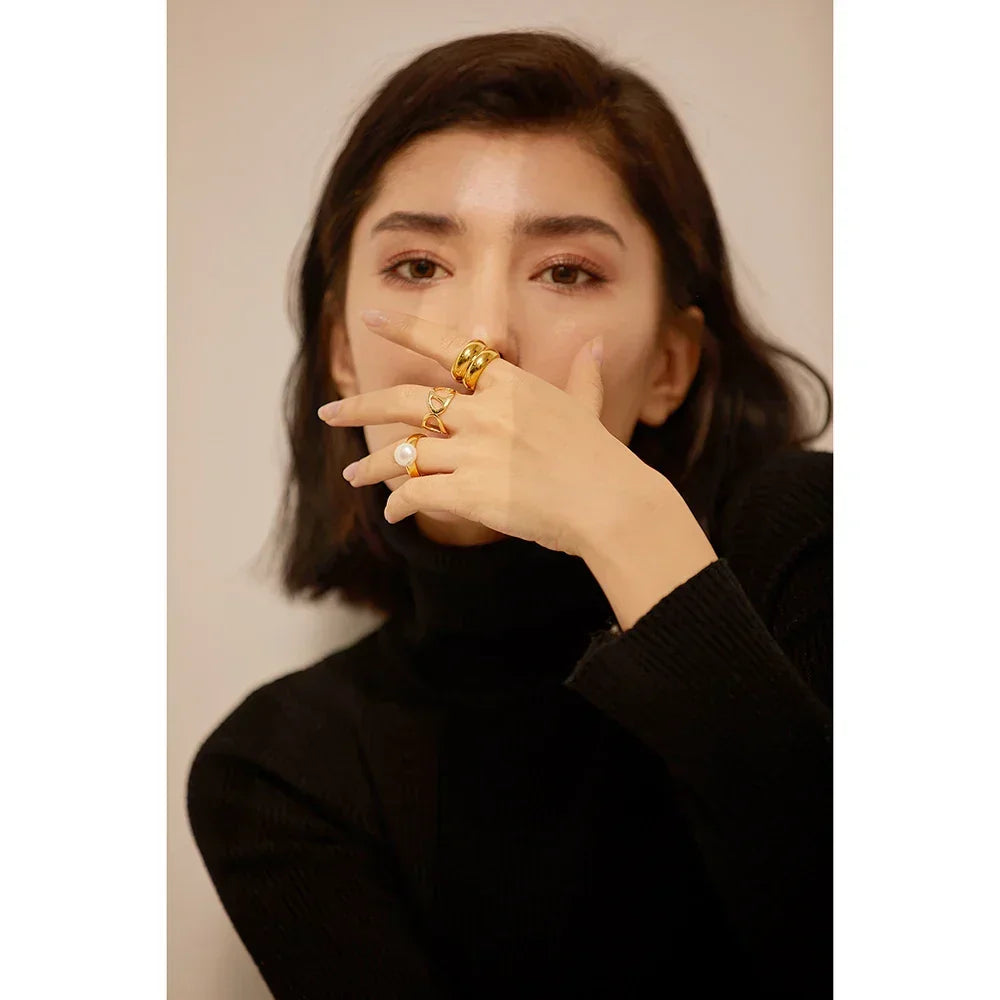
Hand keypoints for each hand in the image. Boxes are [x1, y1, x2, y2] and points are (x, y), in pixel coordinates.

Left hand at [317, 307, 668, 557]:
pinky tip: (392, 516)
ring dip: (372, 467)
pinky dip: (399, 507)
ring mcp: (473, 451)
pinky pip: (416, 497)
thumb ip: (583, 375)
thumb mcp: (588, 408)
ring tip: (352, 478)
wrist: (608, 503)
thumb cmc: (600, 457)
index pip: (445, 345)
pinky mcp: (468, 493)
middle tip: (329, 412)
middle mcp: (483, 412)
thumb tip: (593, 344)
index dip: (403, 329)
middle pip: (404, 401)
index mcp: (507, 384)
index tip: (370, 317)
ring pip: (403, 454)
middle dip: (359, 407)